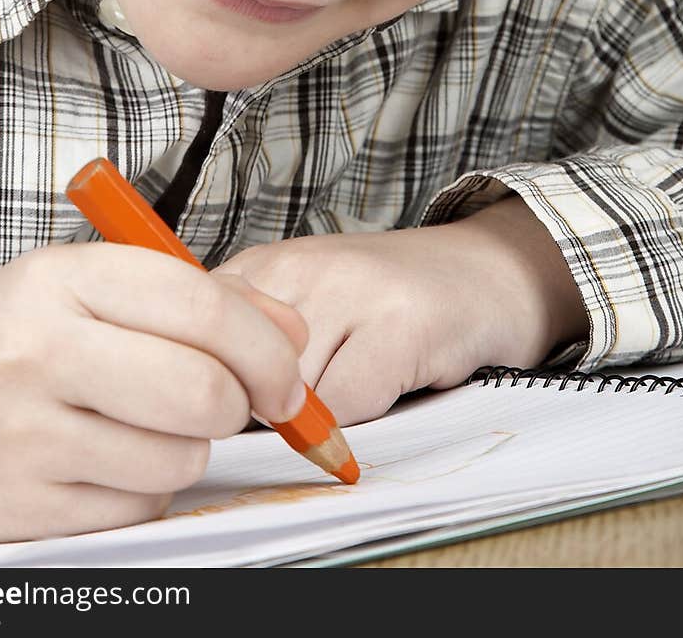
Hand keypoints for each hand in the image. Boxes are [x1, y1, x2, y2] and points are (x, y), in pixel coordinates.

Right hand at [0, 243, 307, 542]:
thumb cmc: (8, 339)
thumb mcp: (85, 286)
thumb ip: (197, 297)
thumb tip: (291, 334)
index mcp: (61, 278)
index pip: (199, 305)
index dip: (266, 344)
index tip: (286, 370)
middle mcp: (38, 352)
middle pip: (202, 391)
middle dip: (241, 403)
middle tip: (230, 400)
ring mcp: (26, 435)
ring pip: (179, 458)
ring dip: (187, 448)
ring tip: (144, 424)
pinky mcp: (24, 508)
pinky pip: (139, 508)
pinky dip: (145, 489)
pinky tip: (105, 459)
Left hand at [217, 195, 587, 425]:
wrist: (485, 271)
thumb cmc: (385, 302)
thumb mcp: (303, 304)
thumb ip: (248, 346)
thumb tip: (203, 416)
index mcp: (262, 266)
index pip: (198, 343)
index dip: (217, 390)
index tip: (244, 406)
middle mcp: (299, 268)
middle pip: (240, 375)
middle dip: (265, 411)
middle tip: (310, 401)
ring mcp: (351, 290)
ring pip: (290, 394)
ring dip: (318, 415)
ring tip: (355, 380)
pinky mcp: (401, 323)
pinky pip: (348, 403)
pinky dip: (363, 416)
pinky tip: (391, 381)